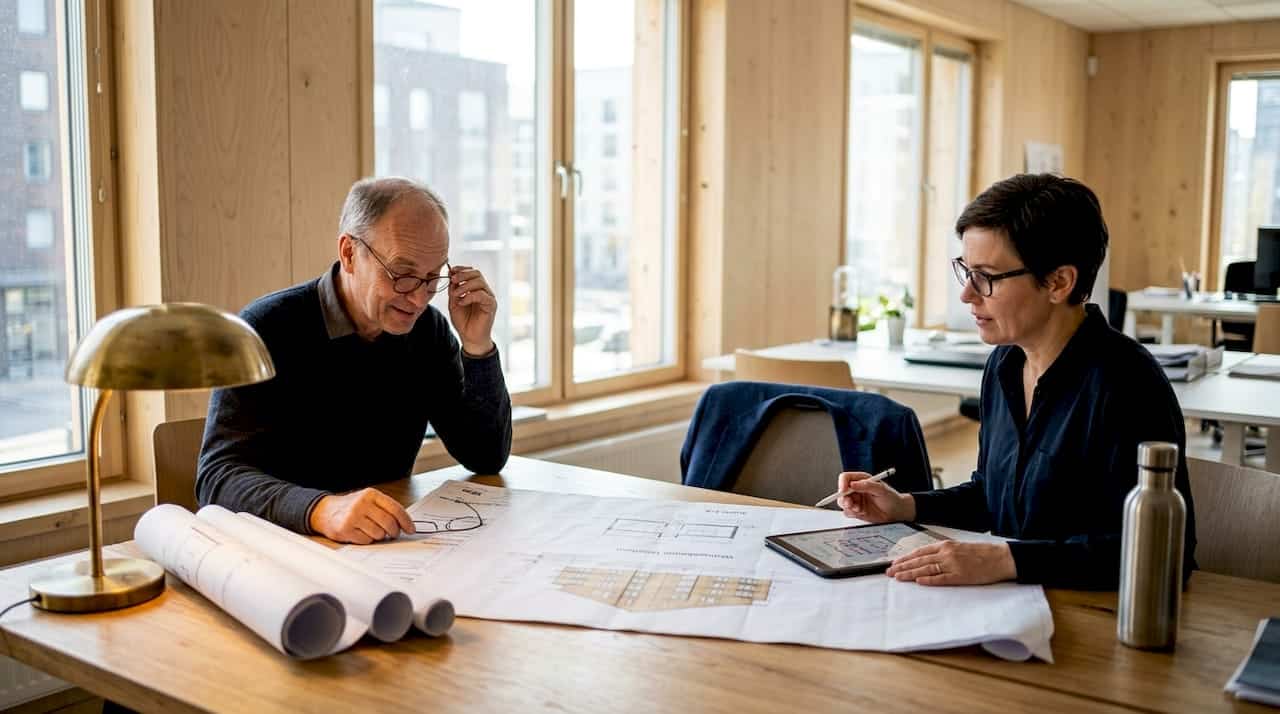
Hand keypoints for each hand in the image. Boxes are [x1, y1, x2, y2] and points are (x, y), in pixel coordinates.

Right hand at [308, 488, 415, 543]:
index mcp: (371, 494)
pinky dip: (367, 540)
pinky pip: (366, 540)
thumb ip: (386, 509)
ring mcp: (353, 517)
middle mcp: (362, 504)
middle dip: (394, 532)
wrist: (325, 511)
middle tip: (393, 534)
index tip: (411, 529)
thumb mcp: (369, 500)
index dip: (406, 521)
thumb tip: (405, 524)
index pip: (395, 509)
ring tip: (372, 530)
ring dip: (379, 536)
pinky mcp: (345, 530)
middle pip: (389, 523)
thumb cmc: (352, 507)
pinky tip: (361, 533)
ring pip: (379, 533)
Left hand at [448, 265, 496, 355]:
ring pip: (480, 282)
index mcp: (476, 289)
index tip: (451, 271)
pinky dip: (469, 296)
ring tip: (456, 294)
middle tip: (453, 280)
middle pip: (477, 274)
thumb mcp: (454, 302)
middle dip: (463, 274)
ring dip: (464, 286)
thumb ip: (453, 289)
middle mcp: (484, 291)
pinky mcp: (491, 305)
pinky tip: (461, 302)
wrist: (469, 337)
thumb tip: (451, 274)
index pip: (472, 272)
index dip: (461, 269)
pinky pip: (482, 295)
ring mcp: (489, 297)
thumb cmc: (463, 321)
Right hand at [837, 471, 914, 522]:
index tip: (844, 490)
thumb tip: (853, 484)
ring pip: (842, 502)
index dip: (842, 484)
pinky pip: (847, 512)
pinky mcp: (856, 511)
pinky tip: (861, 513)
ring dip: (848, 507)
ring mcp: (856, 500)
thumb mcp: (881, 490)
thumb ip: (867, 486)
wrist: (896, 513)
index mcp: (861, 480)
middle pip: (841, 491)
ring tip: (859, 509)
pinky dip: (852, 513)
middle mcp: (856, 489)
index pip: (845, 478)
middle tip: (850, 504)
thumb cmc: (892, 498)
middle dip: (844, 498)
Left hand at [885, 541, 1016, 585]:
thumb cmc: (981, 553)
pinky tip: (918, 582)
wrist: (1001, 557)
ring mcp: (953, 565)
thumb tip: (926, 558)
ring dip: (910, 573)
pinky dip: (929, 580)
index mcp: (946, 545)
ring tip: (898, 577)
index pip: (920, 552)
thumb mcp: (959, 548)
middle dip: (902, 566)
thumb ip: (943, 552)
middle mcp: (946, 553)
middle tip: (889, 572)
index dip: (906, 558)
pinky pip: (941, 579)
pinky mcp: (961, 576)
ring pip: (926, 569)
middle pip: (919, 560)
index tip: (894, 563)